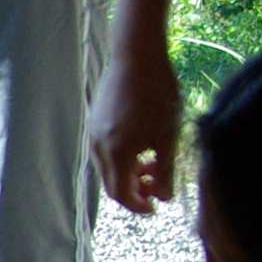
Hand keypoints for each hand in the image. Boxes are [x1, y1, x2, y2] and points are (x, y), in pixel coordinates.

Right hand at [89, 40, 184, 217]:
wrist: (137, 55)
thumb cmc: (157, 93)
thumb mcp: (168, 135)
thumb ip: (165, 171)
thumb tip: (164, 197)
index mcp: (117, 152)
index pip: (122, 195)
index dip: (139, 206)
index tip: (156, 207)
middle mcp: (98, 146)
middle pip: (112, 184)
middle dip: (134, 191)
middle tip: (156, 186)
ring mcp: (93, 133)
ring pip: (108, 168)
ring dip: (128, 173)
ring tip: (151, 162)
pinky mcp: (94, 121)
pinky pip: (104, 151)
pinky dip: (121, 158)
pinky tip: (140, 144)